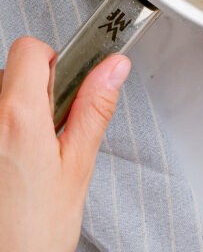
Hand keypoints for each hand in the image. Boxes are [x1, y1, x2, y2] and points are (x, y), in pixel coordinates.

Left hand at [0, 37, 129, 251]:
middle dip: (34, 93)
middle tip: (49, 133)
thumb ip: (94, 109)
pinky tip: (10, 169)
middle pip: (11, 73)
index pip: (30, 48)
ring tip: (26, 159)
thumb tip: (113, 67)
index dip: (53, 61)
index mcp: (18, 115)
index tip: (64, 87)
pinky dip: (2, 133)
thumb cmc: (33, 234)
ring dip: (13, 115)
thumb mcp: (77, 168)